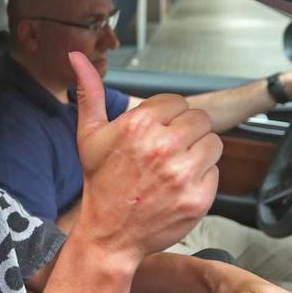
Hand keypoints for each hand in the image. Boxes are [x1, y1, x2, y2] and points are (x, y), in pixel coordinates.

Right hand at [69, 51, 221, 260]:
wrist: (109, 235)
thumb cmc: (100, 184)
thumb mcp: (89, 136)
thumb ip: (91, 94)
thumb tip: (76, 57)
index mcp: (138, 125)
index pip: (177, 102)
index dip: (167, 118)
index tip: (154, 137)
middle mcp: (163, 146)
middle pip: (199, 119)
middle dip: (186, 134)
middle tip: (167, 154)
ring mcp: (183, 173)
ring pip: (213, 143)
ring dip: (198, 154)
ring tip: (174, 169)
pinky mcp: (199, 197)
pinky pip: (215, 172)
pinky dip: (202, 179)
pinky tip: (178, 188)